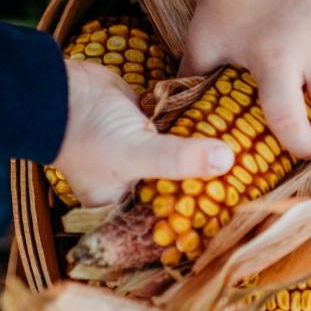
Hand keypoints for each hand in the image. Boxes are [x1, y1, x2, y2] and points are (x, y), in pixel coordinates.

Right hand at [54, 60, 234, 206]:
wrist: (59, 87)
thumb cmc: (86, 130)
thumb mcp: (134, 153)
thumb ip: (178, 159)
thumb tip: (228, 161)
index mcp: (124, 208)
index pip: (169, 224)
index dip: (201, 221)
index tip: (237, 216)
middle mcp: (135, 187)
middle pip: (182, 195)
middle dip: (212, 189)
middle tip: (251, 188)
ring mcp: (144, 158)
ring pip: (185, 165)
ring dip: (209, 162)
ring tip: (251, 166)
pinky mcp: (152, 132)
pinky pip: (183, 140)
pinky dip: (201, 138)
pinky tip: (231, 137)